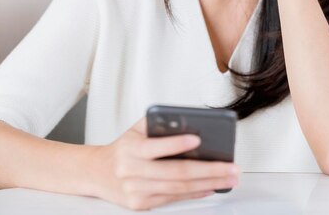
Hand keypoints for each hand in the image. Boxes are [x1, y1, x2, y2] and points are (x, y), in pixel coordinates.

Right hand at [89, 118, 238, 209]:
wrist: (96, 172)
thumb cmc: (125, 147)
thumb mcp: (137, 129)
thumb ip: (161, 123)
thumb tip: (192, 123)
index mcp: (131, 149)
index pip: (155, 147)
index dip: (177, 144)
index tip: (198, 139)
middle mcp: (132, 171)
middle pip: (176, 172)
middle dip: (209, 170)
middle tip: (231, 167)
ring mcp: (136, 191)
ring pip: (179, 188)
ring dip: (209, 184)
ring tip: (229, 178)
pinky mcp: (141, 204)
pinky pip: (174, 199)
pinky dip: (196, 192)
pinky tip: (212, 186)